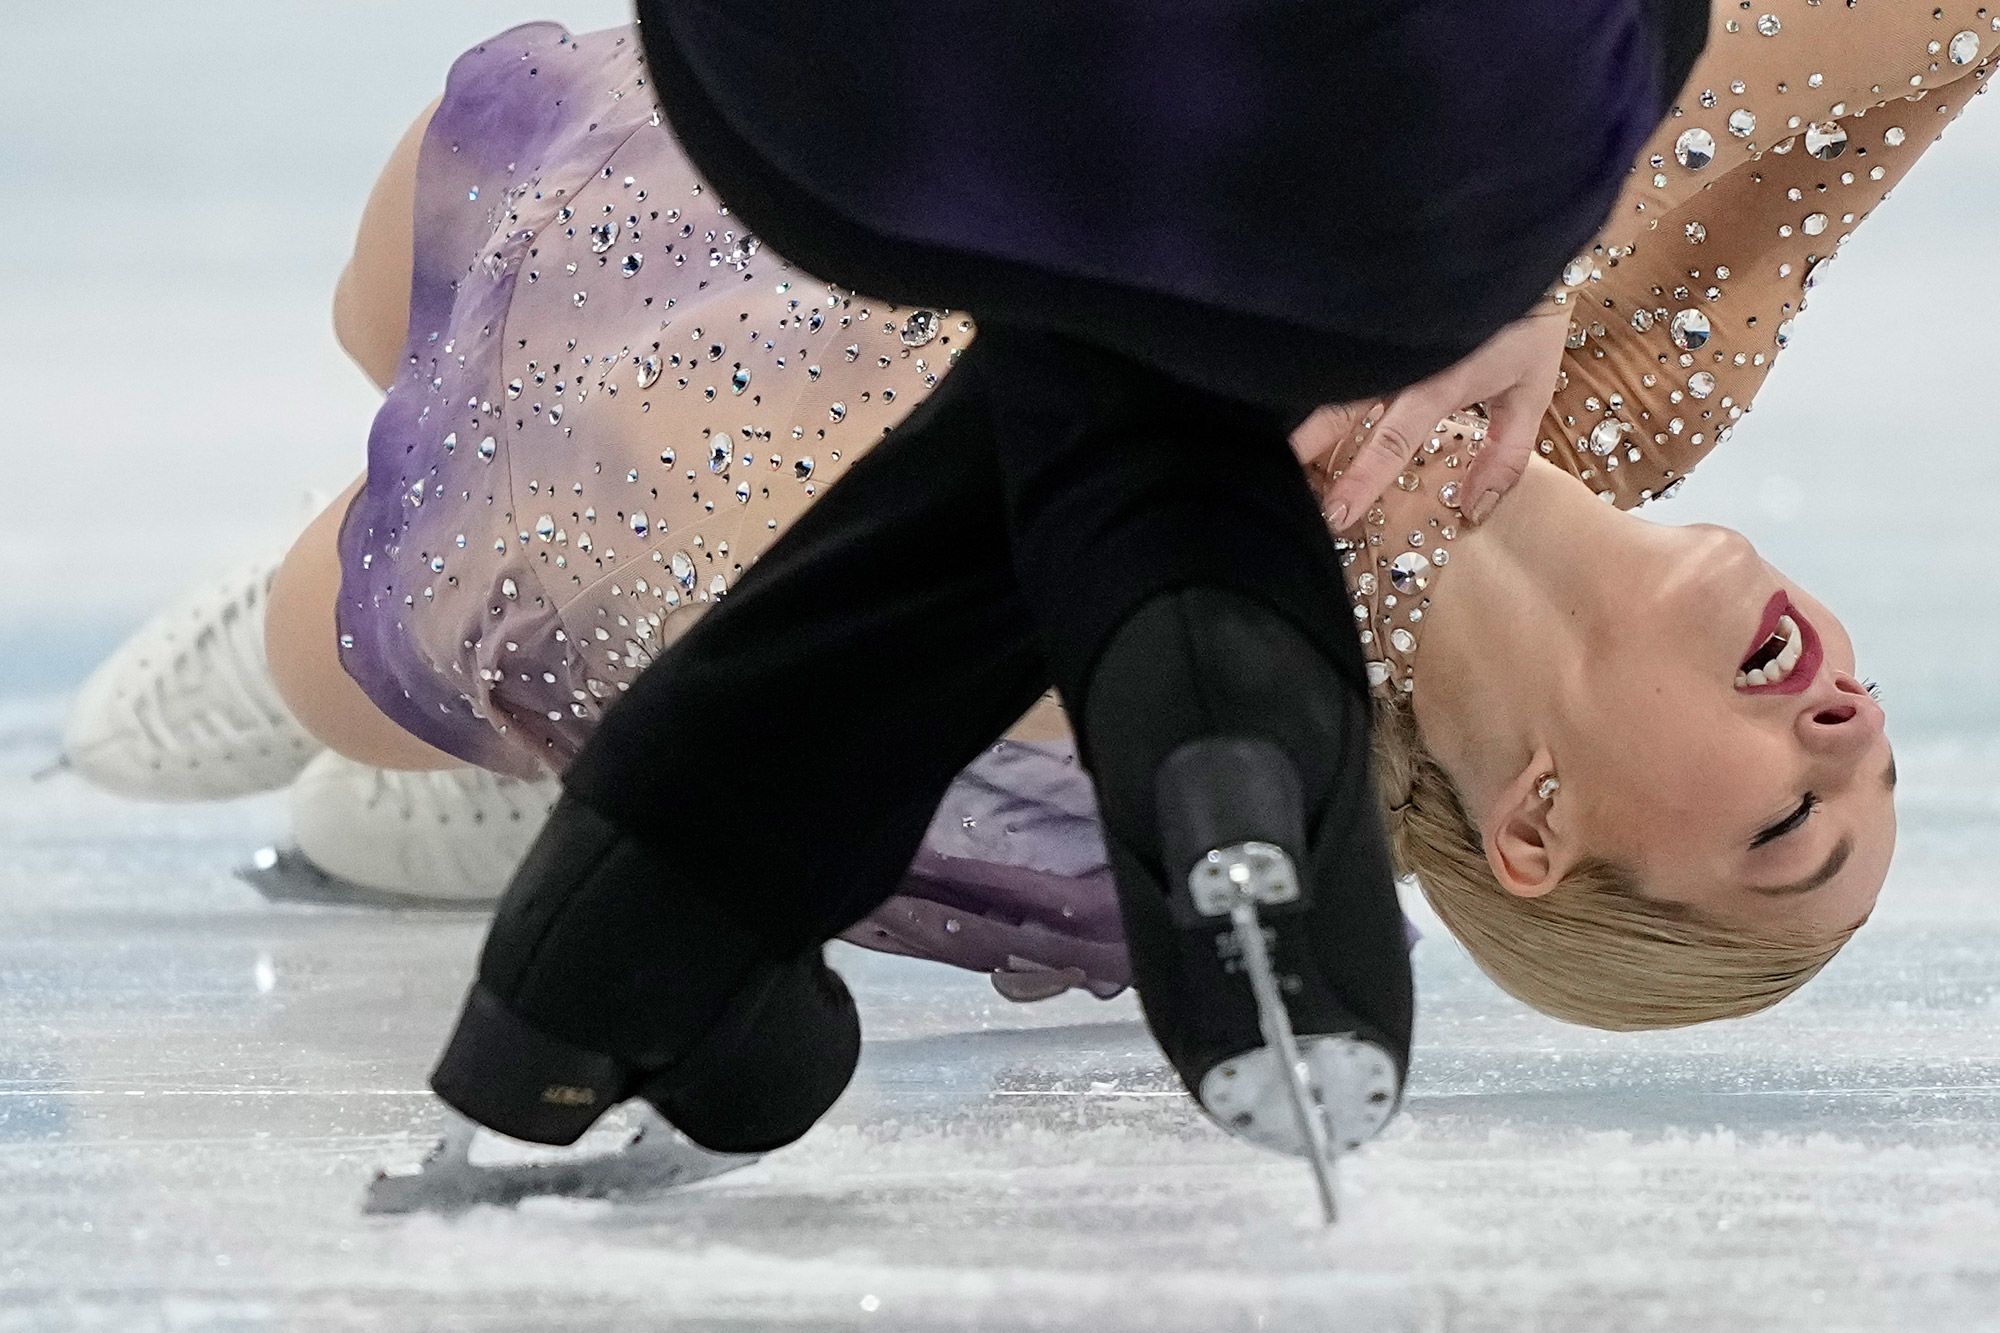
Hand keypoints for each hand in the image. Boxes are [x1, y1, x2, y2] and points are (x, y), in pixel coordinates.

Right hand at [1290, 305, 1568, 529]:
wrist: (1518, 247)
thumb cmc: (1528, 326)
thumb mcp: (1530, 394)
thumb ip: (1504, 458)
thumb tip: (1472, 510)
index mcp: (1438, 382)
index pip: (1391, 442)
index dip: (1361, 481)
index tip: (1335, 516)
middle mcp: (1400, 360)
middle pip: (1338, 409)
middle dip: (1304, 448)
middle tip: (1275, 483)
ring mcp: (1381, 334)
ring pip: (1328, 377)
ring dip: (1297, 415)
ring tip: (1267, 448)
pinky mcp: (1373, 314)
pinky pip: (1334, 350)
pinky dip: (1307, 377)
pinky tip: (1278, 404)